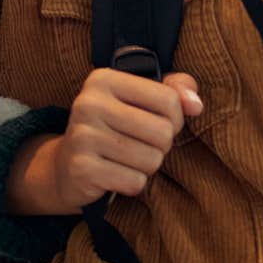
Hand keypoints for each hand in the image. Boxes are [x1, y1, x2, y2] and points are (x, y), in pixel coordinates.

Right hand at [21, 69, 203, 211]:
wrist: (66, 166)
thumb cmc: (114, 127)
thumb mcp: (141, 99)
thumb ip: (176, 90)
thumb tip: (196, 105)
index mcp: (104, 79)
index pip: (169, 99)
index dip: (175, 118)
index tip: (158, 122)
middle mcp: (89, 103)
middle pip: (163, 132)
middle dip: (161, 145)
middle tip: (141, 145)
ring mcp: (82, 137)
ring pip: (152, 159)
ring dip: (148, 165)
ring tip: (128, 159)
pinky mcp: (81, 169)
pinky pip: (135, 181)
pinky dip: (133, 183)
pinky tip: (116, 175)